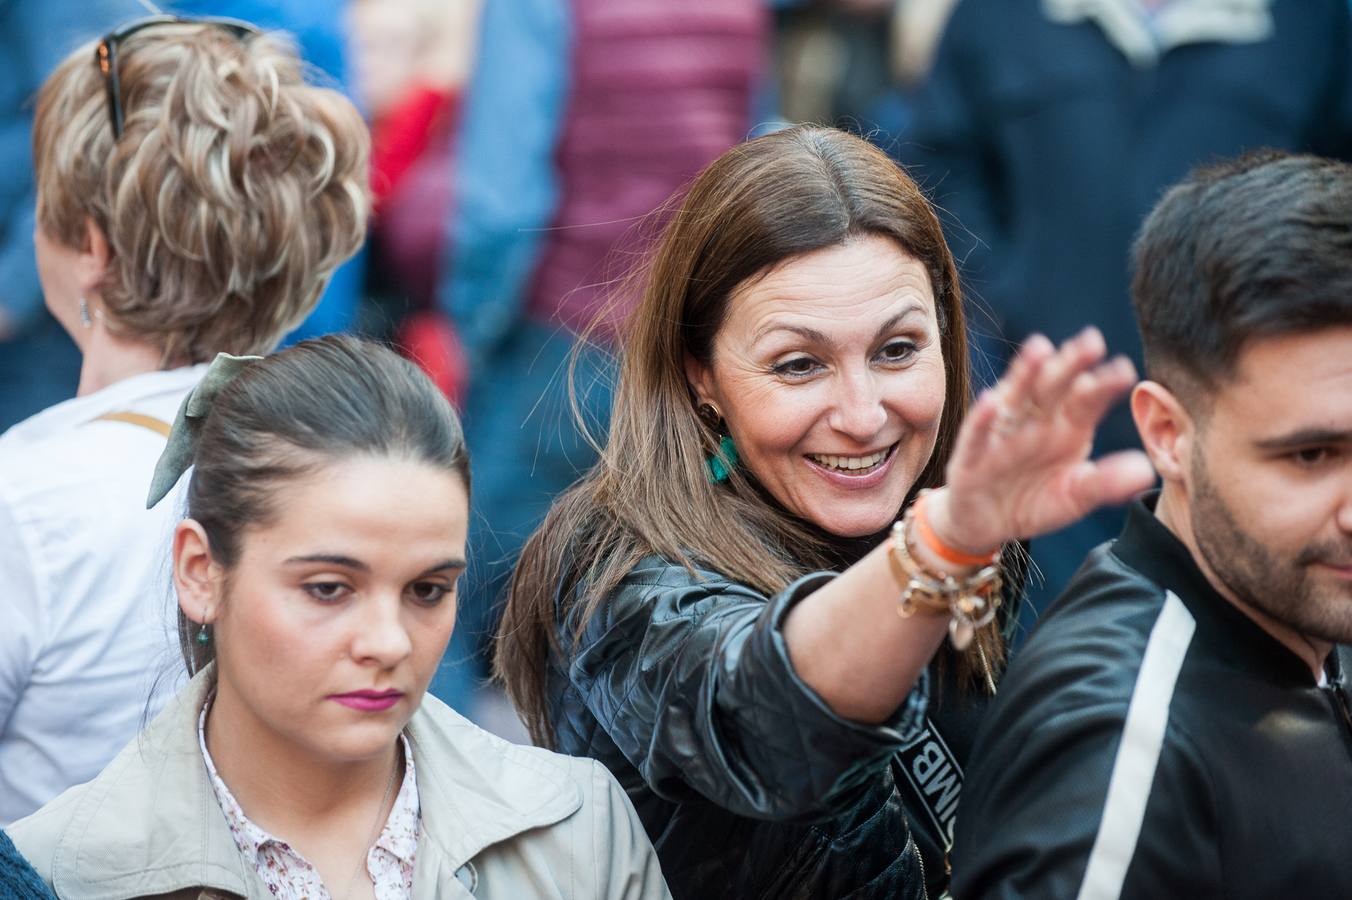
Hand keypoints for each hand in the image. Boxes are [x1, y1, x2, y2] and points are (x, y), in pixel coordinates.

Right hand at [926, 328, 1155, 554]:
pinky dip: (983, 418)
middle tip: (1092, 342)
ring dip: (1025, 374)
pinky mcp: (972, 453)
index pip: (1087, 400)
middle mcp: (1035, 421)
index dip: (1104, 385)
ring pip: (1015, 398)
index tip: (1124, 371)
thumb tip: (1146, 470)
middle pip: (1054, 387)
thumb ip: (1106, 482)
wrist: (984, 523)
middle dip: (1071, 364)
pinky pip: (978, 434)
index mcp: (1066, 427)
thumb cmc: (1032, 501)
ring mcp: (1003, 433)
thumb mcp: (1074, 496)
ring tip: (1040, 349)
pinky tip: (991, 400)